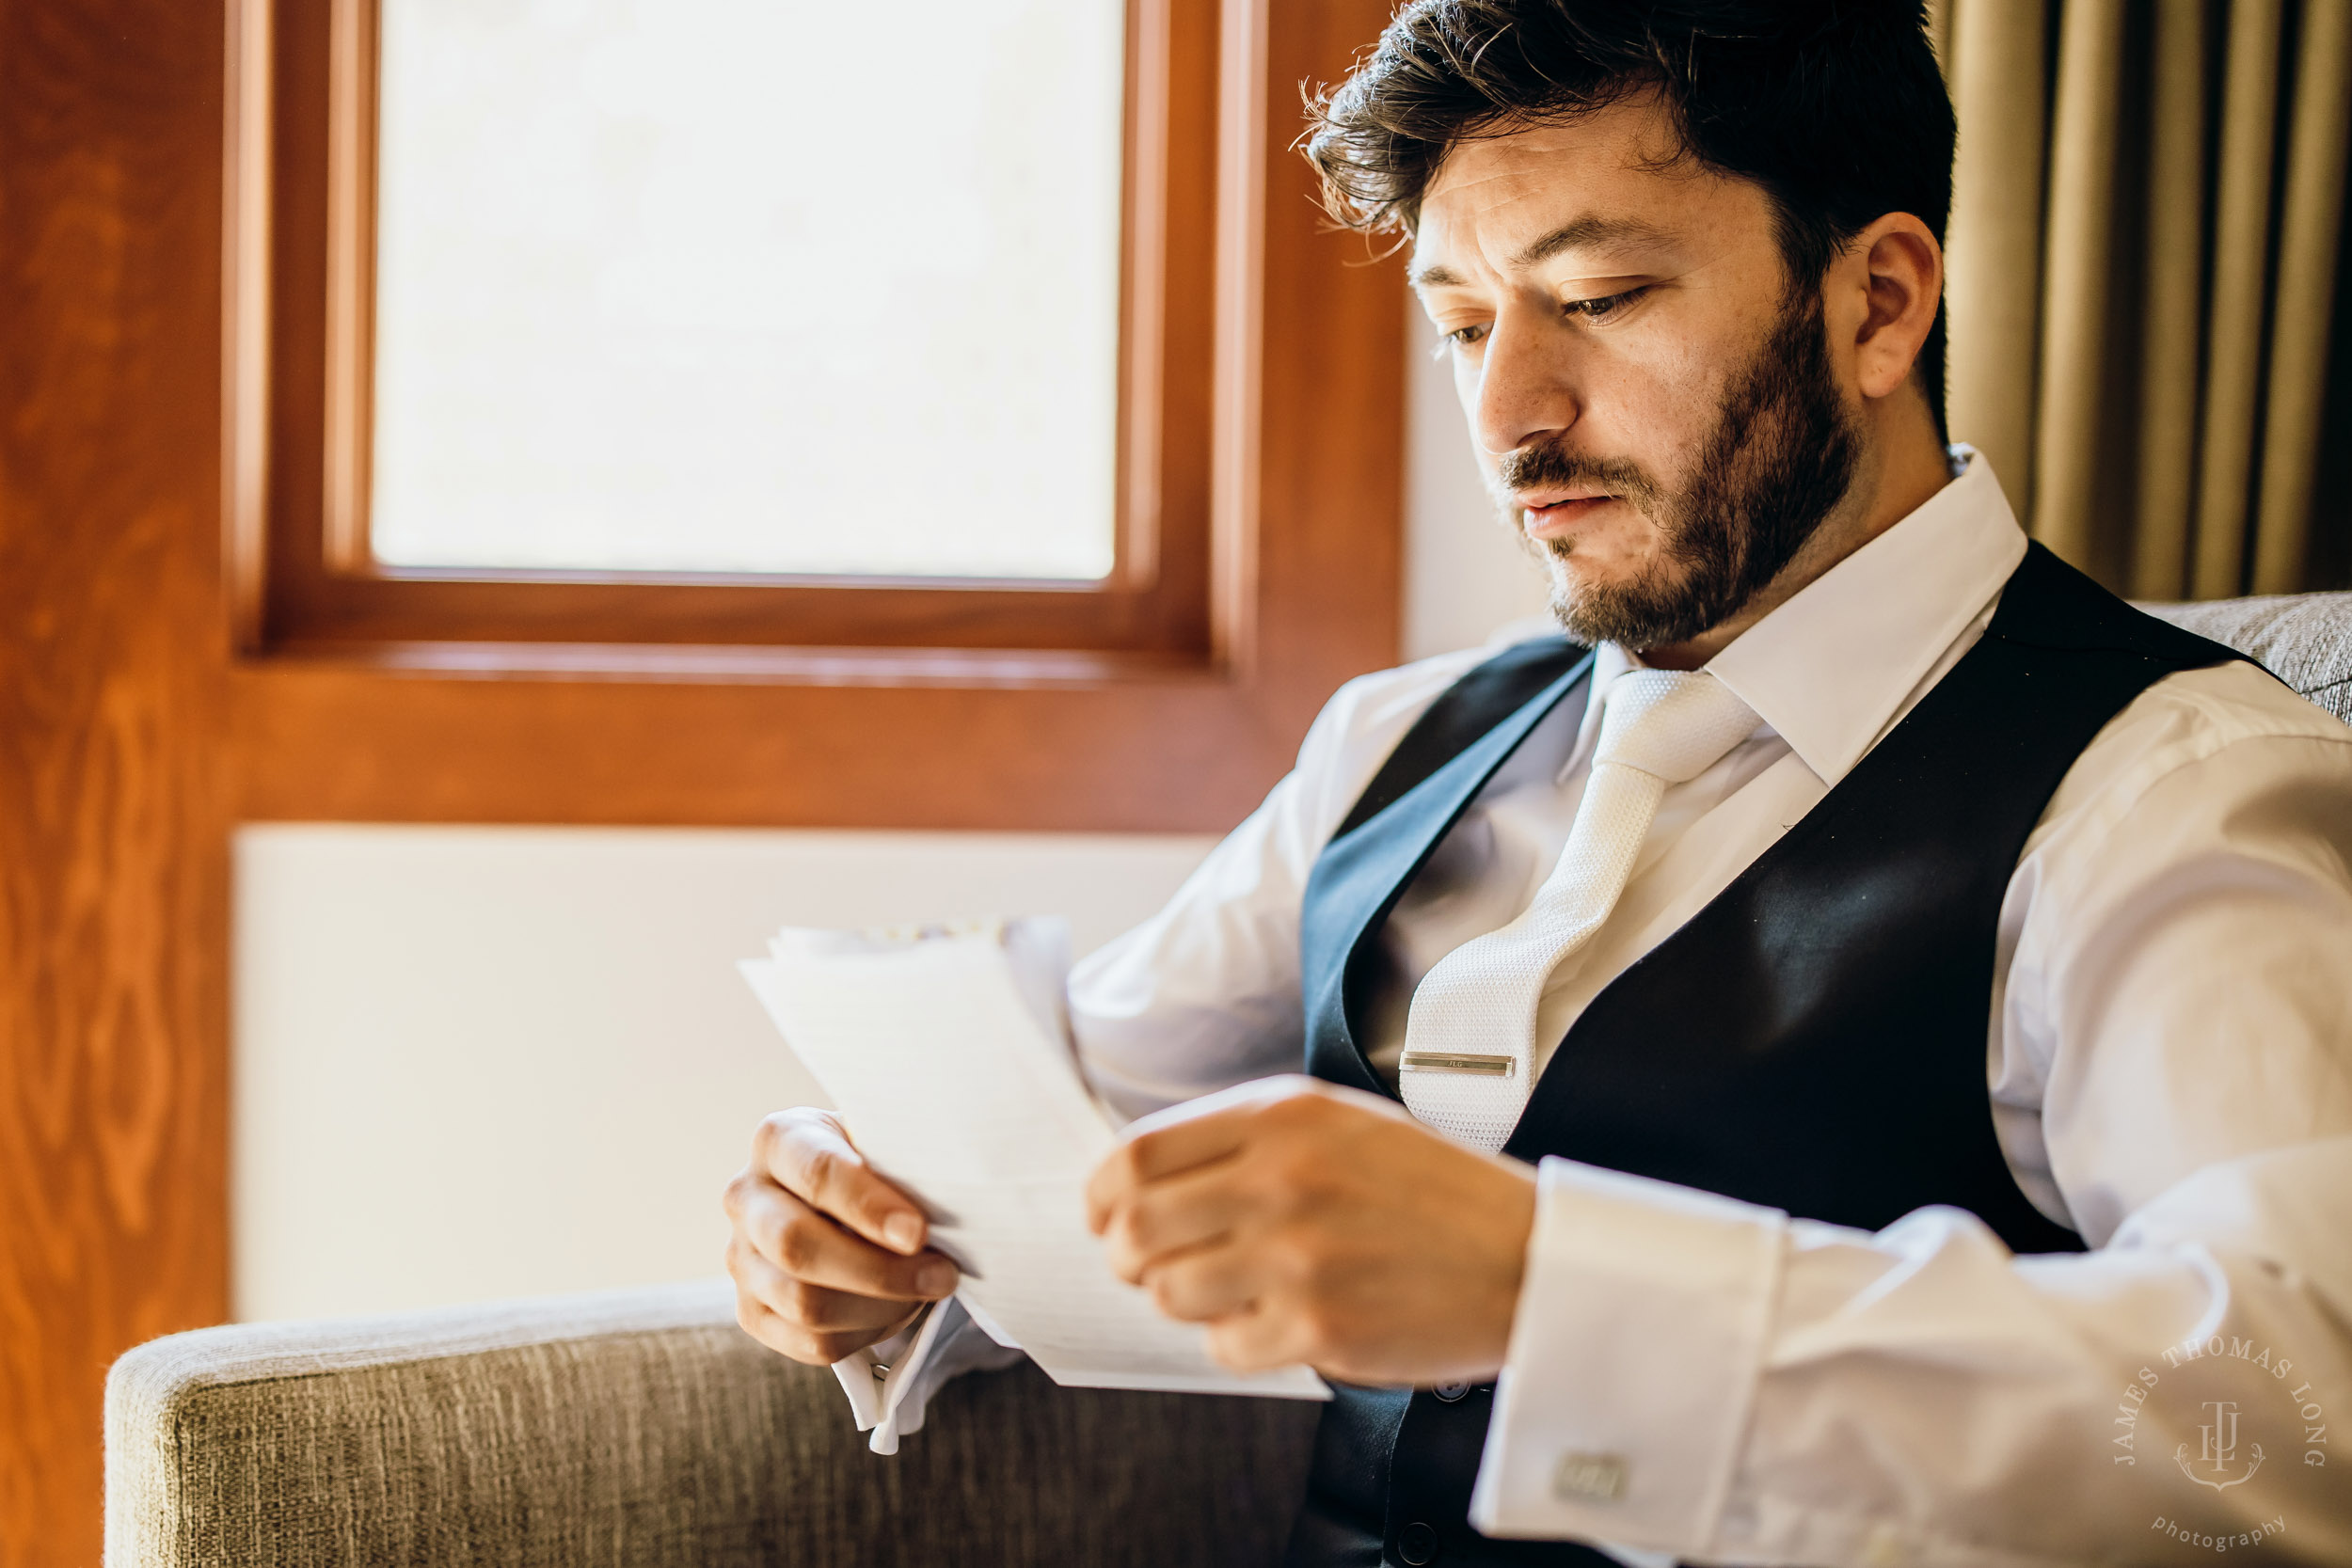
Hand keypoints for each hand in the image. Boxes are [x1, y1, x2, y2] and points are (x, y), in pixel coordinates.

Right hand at [723, 1107, 959, 1364]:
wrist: (851, 1200)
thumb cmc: (878, 1167)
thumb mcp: (887, 1145)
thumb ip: (902, 1165)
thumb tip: (942, 1207)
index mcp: (779, 1140)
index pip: (815, 1172)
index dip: (866, 1206)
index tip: (917, 1232)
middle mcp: (745, 1197)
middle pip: (796, 1246)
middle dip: (878, 1269)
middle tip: (942, 1274)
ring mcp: (741, 1259)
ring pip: (805, 1304)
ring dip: (882, 1306)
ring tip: (928, 1288)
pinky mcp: (753, 1313)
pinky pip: (812, 1343)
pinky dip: (866, 1333)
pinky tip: (896, 1307)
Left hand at [1084, 1075, 1536, 1384]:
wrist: (1526, 1258)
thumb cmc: (1430, 1191)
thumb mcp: (1339, 1122)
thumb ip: (1244, 1136)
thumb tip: (1140, 1178)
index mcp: (1281, 1118)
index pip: (1136, 1156)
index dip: (1101, 1196)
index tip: (1104, 1215)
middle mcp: (1282, 1181)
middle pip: (1134, 1230)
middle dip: (1128, 1257)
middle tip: (1154, 1264)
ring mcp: (1298, 1258)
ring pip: (1169, 1294)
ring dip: (1183, 1301)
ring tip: (1231, 1290)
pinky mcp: (1318, 1328)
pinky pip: (1224, 1346)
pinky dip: (1238, 1341)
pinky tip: (1283, 1320)